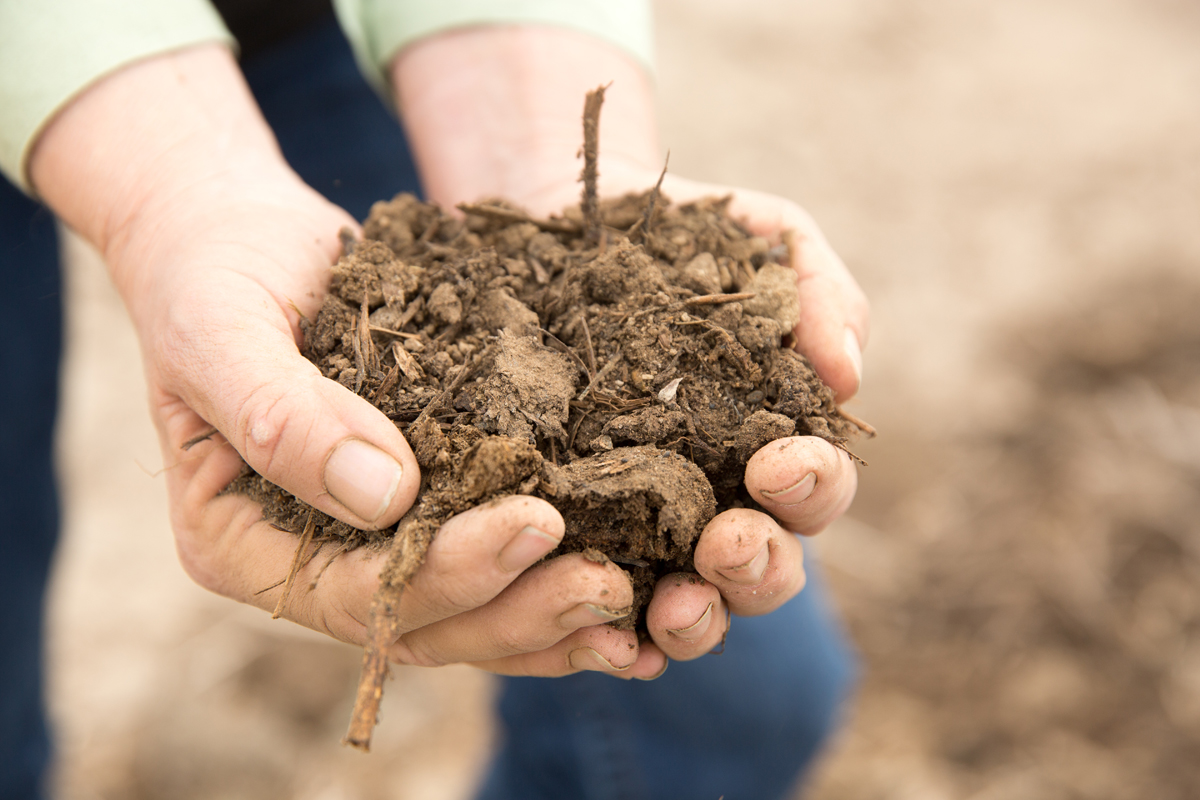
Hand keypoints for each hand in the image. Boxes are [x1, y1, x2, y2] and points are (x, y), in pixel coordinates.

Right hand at [28, 46, 660, 677]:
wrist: (238, 236)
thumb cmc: (210, 274)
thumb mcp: (222, 331)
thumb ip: (284, 416)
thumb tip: (386, 498)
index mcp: (241, 543)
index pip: (353, 593)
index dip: (449, 572)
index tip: (537, 521)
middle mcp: (311, 562)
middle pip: (424, 622)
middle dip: (519, 609)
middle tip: (611, 583)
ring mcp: (370, 541)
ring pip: (468, 610)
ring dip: (551, 614)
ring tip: (639, 601)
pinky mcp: (425, 504)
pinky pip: (491, 558)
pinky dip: (552, 574)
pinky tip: (633, 579)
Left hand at [393, 28, 867, 672]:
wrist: (562, 224)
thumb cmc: (676, 238)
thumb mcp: (760, 238)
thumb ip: (818, 293)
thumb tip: (848, 377)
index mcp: (776, 442)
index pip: (816, 489)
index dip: (812, 485)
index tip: (779, 461)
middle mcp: (721, 500)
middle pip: (768, 565)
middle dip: (759, 563)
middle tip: (727, 541)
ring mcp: (651, 530)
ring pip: (698, 604)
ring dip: (700, 616)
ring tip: (675, 603)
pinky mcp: (582, 540)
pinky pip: (608, 608)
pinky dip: (619, 636)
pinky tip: (609, 638)